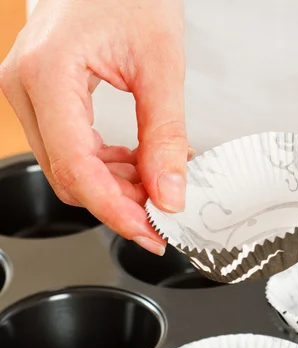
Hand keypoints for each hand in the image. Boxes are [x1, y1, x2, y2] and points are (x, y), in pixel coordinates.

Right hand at [0, 0, 188, 254]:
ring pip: (68, 170)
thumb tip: (168, 195)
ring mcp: (28, 94)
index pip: (76, 168)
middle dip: (118, 203)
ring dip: (114, 188)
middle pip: (69, 177)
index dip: (115, 210)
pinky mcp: (41, 99)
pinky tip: (135, 166)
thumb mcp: (160, 62)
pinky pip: (69, 152)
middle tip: (161, 210)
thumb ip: (165, 135)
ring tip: (156, 185)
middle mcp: (25, 87)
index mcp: (48, 74)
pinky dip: (105, 168)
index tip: (149, 231)